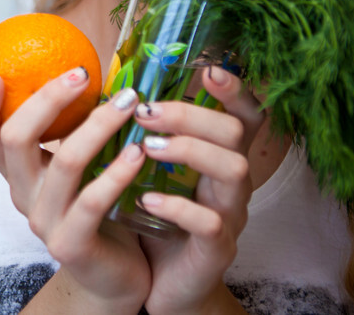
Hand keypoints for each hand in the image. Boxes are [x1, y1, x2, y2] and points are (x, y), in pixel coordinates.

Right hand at [0, 68, 150, 310]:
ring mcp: (42, 220)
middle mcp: (22, 194)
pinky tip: (139, 152)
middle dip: (47, 99)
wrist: (114, 275)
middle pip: (14, 138)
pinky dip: (117, 172)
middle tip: (84, 74)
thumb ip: (73, 127)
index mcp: (16, 172)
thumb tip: (89, 65)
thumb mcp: (78, 164)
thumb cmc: (100, 208)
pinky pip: (92, 201)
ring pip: (63, 162)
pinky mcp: (70, 244)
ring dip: (98, 126)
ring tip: (129, 103)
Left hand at [134, 66, 264, 314]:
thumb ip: (142, 135)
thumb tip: (111, 87)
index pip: (242, 113)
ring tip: (146, 148)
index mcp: (217, 155)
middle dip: (190, 114)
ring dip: (189, 150)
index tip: (207, 70)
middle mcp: (230, 180)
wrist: (161, 283)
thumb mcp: (150, 171)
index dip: (234, 89)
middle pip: (235, 131)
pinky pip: (210, 223)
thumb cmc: (153, 216)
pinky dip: (180, 206)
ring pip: (234, 169)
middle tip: (144, 112)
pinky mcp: (216, 249)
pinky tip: (148, 200)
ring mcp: (228, 213)